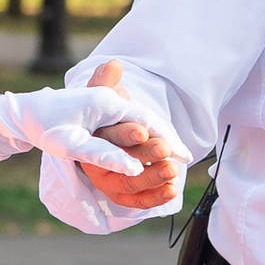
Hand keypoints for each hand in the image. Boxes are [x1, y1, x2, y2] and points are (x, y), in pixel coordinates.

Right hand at [81, 60, 182, 215]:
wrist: (98, 138)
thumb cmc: (102, 115)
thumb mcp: (101, 96)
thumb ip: (105, 82)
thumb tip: (113, 64)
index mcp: (91, 139)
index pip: (108, 137)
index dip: (126, 135)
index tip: (143, 132)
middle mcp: (97, 164)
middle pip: (121, 164)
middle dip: (146, 157)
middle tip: (166, 151)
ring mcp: (109, 181)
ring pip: (129, 186)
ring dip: (152, 179)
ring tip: (173, 171)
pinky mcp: (121, 194)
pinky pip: (136, 201)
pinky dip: (154, 198)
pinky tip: (173, 190)